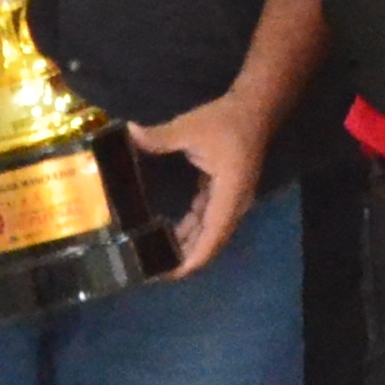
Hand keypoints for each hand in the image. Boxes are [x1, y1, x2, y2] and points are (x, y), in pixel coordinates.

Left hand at [127, 90, 265, 274]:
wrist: (256, 109)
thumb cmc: (226, 120)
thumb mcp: (190, 127)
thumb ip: (159, 137)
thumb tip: (128, 133)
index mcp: (229, 194)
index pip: (211, 239)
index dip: (190, 261)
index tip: (166, 275)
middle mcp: (234, 204)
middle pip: (211, 243)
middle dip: (185, 259)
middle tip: (152, 271)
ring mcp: (233, 200)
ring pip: (210, 233)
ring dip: (188, 246)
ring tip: (157, 257)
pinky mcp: (227, 194)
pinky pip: (209, 220)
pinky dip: (192, 230)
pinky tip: (171, 234)